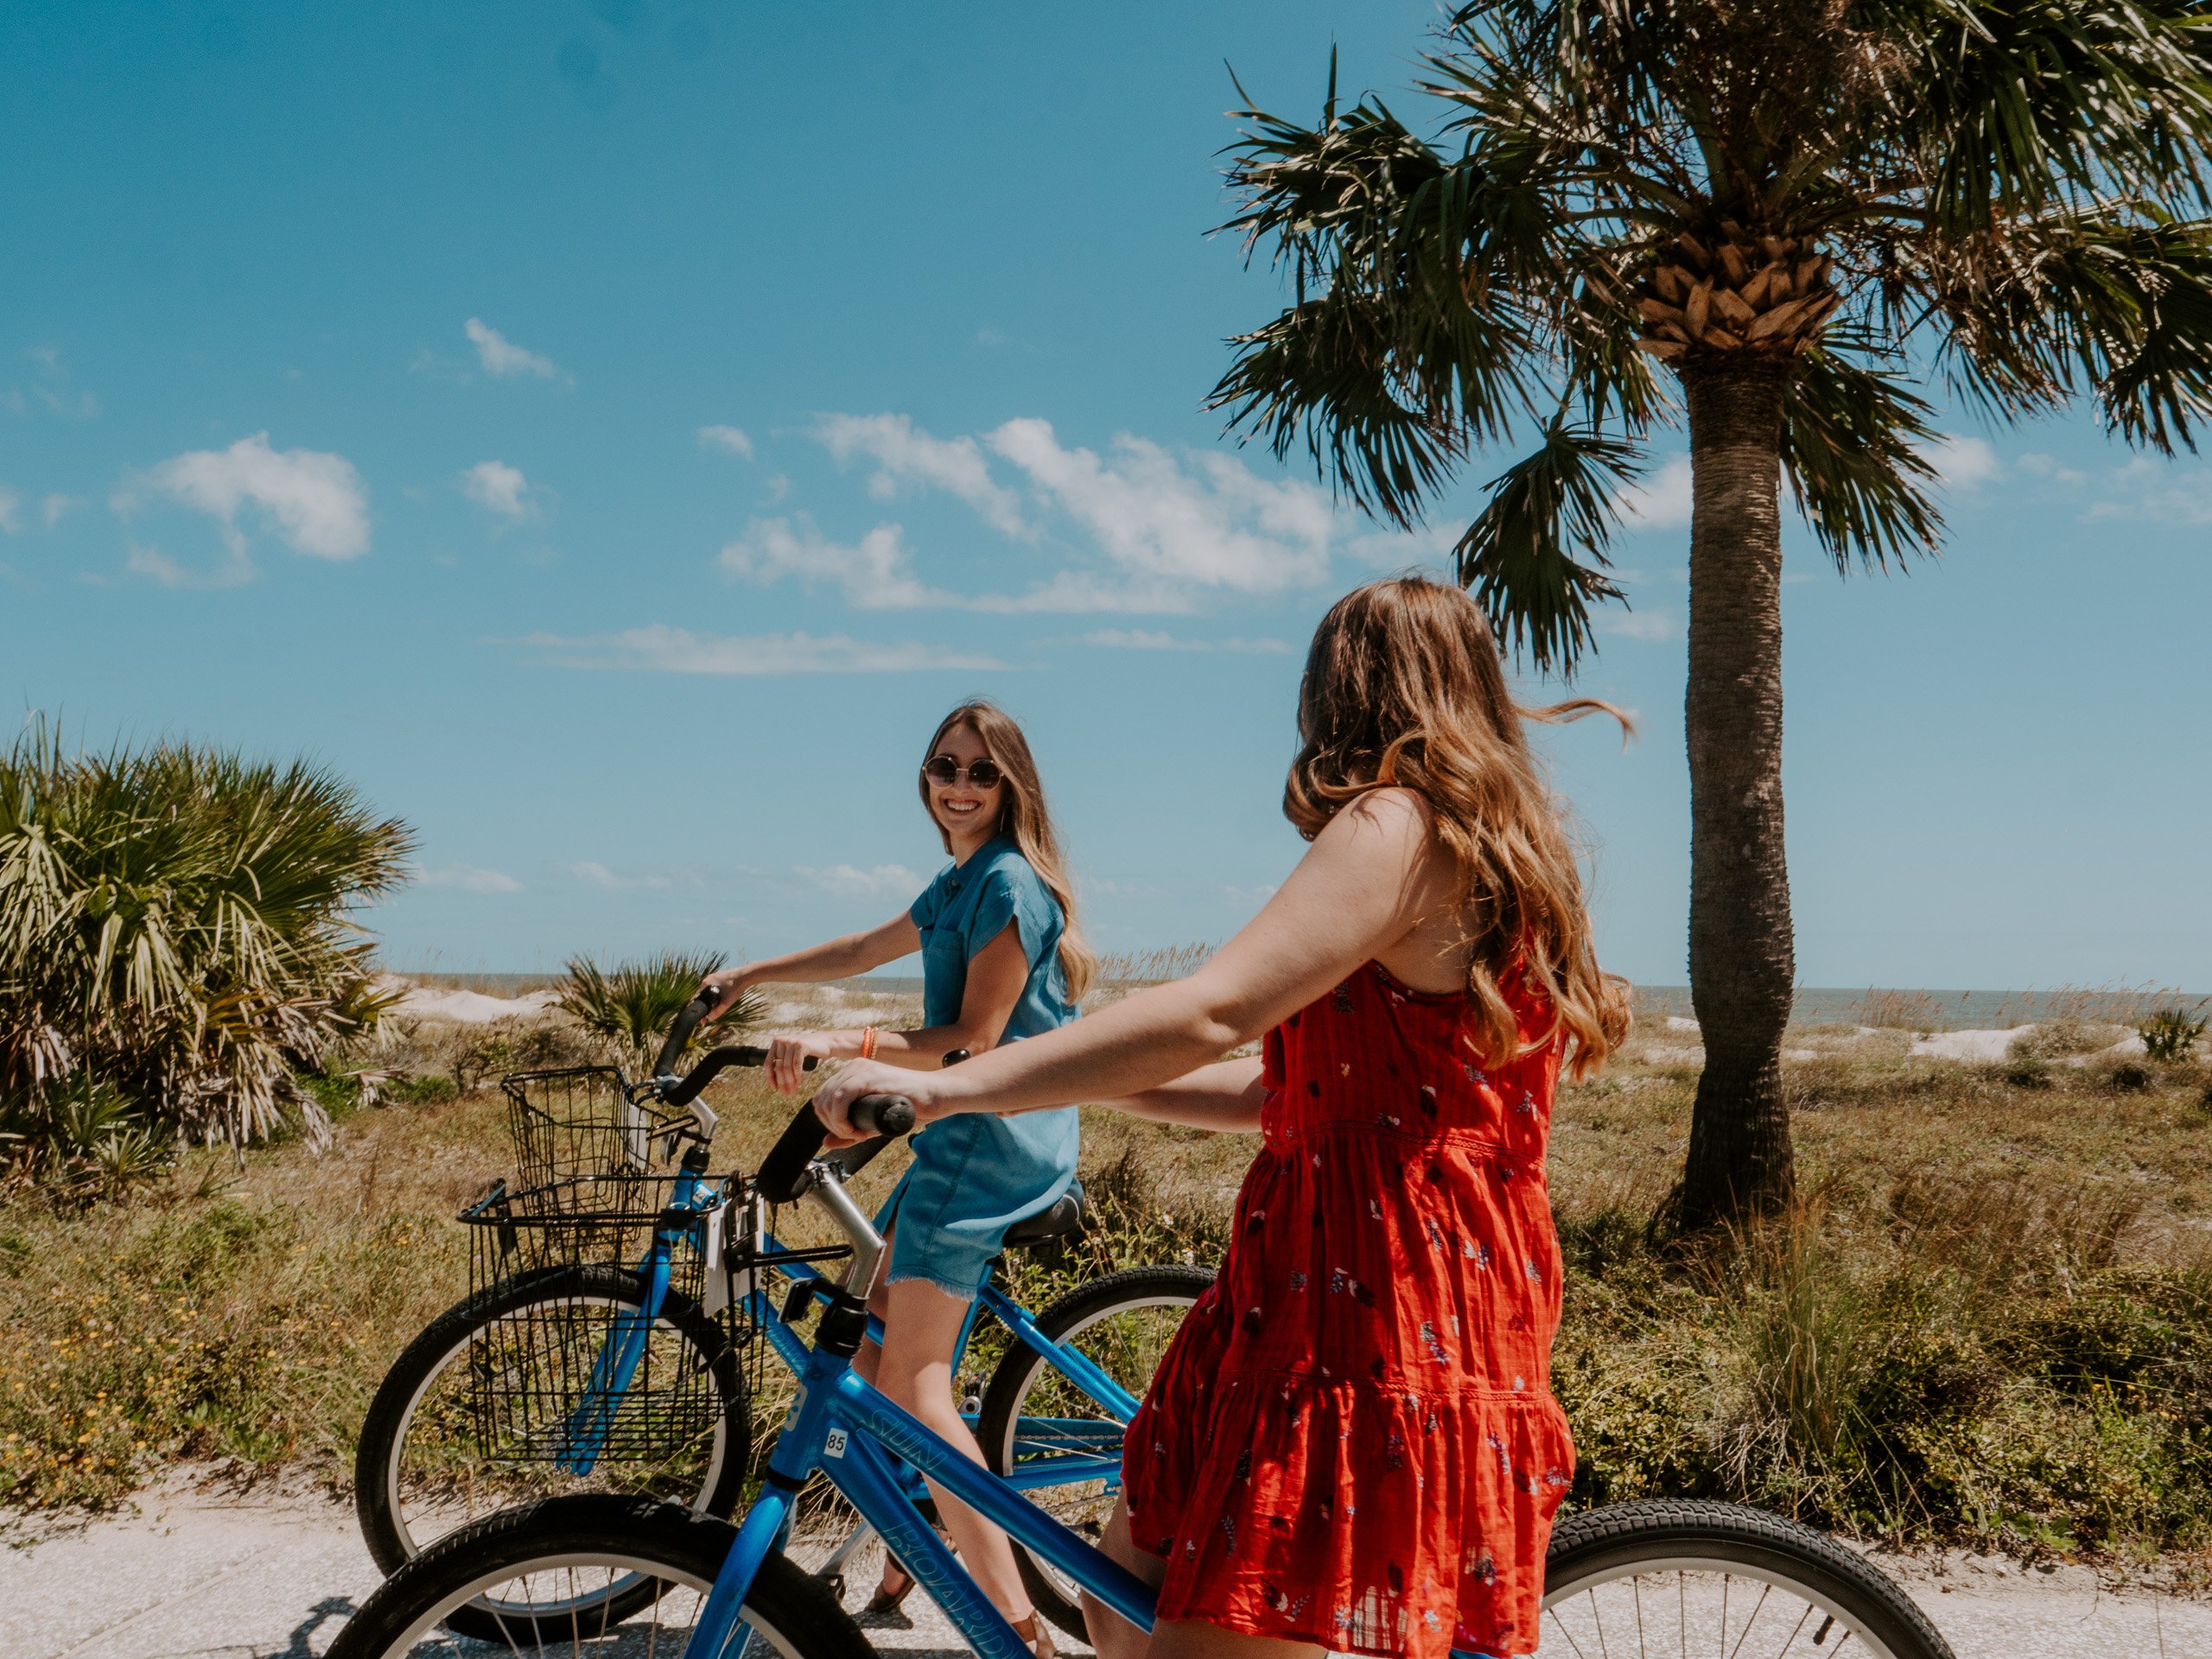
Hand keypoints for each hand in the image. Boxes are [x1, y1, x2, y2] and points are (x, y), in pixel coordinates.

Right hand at [699, 968, 753, 1019]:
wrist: (745, 976)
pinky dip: (716, 993)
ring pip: (709, 991)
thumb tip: (710, 1019)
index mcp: (705, 984)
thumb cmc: (735, 988)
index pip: (698, 999)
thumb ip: (717, 1012)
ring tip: (714, 1008)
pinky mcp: (720, 975)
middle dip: (706, 1005)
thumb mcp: (726, 1003)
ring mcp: (713, 976)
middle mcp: (707, 978)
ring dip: (711, 999)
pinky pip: (714, 986)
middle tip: (709, 1014)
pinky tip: (721, 998)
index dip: (700, 1009)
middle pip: (703, 995)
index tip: (703, 1017)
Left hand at [763, 1030, 840, 1094]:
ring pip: (787, 1067)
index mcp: (776, 1042)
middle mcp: (782, 1040)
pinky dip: (797, 1075)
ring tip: (794, 1091)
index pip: (768, 1063)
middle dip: (783, 1083)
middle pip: (778, 1067)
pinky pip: (796, 1064)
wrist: (826, 1043)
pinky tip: (799, 1082)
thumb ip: (783, 1064)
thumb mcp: (792, 1055)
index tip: (775, 1089)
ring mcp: (791, 1041)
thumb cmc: (808, 1052)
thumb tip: (775, 1084)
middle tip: (787, 1094)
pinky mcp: (801, 1045)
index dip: (770, 1078)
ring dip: (790, 1082)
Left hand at [811, 1057, 969, 1146]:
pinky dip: (841, 1118)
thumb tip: (825, 1142)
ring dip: (836, 1124)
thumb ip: (849, 1131)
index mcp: (852, 1074)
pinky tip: (854, 1128)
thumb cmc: (909, 1108)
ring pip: (827, 1099)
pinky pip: (839, 1097)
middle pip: (820, 1100)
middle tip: (853, 1135)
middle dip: (831, 1124)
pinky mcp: (867, 1075)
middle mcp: (853, 1067)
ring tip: (857, 1133)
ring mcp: (860, 1069)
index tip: (848, 1134)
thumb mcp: (872, 1123)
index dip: (829, 1122)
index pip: (822, 1098)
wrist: (934, 1096)